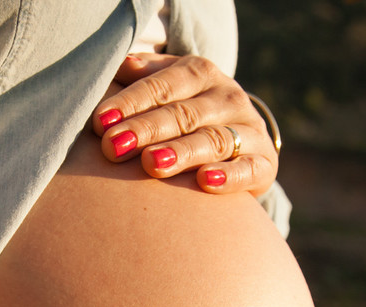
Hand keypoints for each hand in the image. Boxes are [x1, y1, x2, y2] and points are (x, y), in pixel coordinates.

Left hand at [92, 53, 277, 195]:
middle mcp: (228, 97)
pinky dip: (229, 176)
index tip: (101, 121)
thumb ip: (145, 78)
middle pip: (183, 114)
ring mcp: (250, 130)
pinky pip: (248, 169)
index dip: (131, 102)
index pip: (163, 85)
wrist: (243, 145)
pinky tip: (206, 182)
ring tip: (151, 164)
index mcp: (201, 73)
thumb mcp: (170, 90)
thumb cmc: (189, 115)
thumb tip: (121, 64)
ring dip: (181, 152)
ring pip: (213, 140)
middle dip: (146, 129)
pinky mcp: (265, 163)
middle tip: (114, 146)